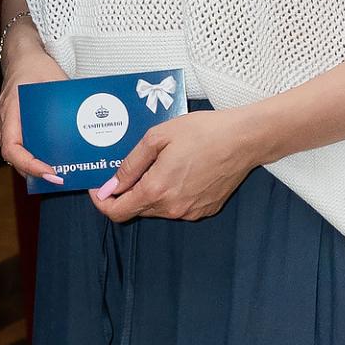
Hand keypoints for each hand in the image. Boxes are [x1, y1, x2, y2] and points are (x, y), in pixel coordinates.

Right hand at [0, 21, 67, 186]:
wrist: (21, 56)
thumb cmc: (36, 66)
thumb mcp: (55, 80)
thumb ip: (67, 101)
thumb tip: (90, 121)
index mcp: (11, 112)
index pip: (12, 149)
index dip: (30, 165)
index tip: (50, 172)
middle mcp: (2, 124)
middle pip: (15, 158)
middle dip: (37, 172)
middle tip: (62, 178)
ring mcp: (3, 126)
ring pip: (16, 155)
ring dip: (35, 166)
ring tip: (60, 172)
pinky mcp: (9, 127)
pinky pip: (19, 147)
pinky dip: (33, 156)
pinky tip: (52, 158)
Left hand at [91, 106, 259, 222]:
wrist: (244, 139)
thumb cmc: (203, 132)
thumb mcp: (157, 138)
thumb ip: (130, 165)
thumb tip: (111, 186)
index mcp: (156, 190)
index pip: (117, 212)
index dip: (103, 202)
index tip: (99, 188)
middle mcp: (172, 208)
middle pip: (136, 209)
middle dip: (127, 192)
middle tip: (132, 167)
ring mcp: (190, 212)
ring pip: (157, 208)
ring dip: (151, 191)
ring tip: (161, 163)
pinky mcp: (204, 210)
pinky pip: (177, 206)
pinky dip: (171, 193)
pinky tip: (181, 170)